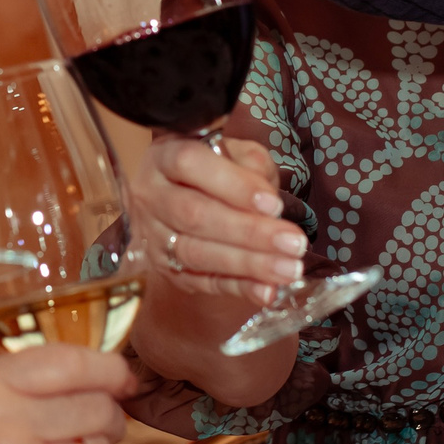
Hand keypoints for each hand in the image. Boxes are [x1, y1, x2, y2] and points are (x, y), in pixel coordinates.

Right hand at [134, 133, 304, 310]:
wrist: (184, 194)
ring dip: (248, 264)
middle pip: (194, 215)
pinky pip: (201, 281)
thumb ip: (251, 165)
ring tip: (288, 268)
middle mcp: (150, 195)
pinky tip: (267, 291)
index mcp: (163, 156)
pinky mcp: (165, 269)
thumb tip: (267, 202)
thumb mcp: (236, 152)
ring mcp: (153, 236)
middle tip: (293, 243)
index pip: (190, 164)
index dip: (233, 185)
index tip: (274, 204)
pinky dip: (237, 288)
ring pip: (196, 253)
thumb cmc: (215, 168)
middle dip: (249, 232)